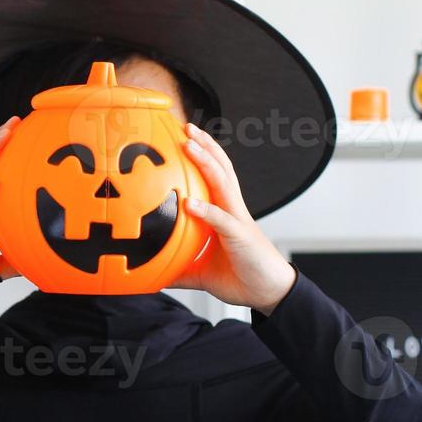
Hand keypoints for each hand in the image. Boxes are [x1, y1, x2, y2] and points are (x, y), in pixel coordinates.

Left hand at [168, 123, 296, 314]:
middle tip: (185, 126)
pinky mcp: (240, 237)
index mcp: (224, 212)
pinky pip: (222, 220)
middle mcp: (232, 209)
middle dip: (204, 146)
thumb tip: (153, 274)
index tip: (183, 137)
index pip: (214, 176)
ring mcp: (237, 220)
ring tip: (189, 145)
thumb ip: (179, 269)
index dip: (202, 155)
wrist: (268, 294)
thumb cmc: (240, 276)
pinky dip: (206, 210)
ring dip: (206, 162)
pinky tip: (190, 203)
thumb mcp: (201, 272)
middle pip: (221, 169)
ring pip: (223, 184)